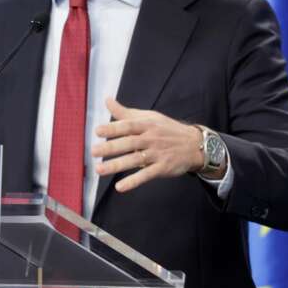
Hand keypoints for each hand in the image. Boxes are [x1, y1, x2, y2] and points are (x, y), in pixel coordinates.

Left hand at [91, 98, 205, 192]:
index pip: (128, 125)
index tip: (97, 131)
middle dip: (111, 147)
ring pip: (135, 160)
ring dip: (116, 165)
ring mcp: (157, 154)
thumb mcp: (148, 117)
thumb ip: (126, 113)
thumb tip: (107, 100)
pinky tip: (120, 187)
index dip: (113, 128)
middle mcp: (151, 138)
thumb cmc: (166, 129)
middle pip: (129, 142)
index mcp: (146, 125)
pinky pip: (146, 175)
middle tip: (93, 151)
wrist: (194, 144)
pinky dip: (133, 181)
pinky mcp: (162, 168)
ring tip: (99, 169)